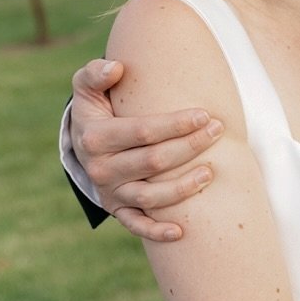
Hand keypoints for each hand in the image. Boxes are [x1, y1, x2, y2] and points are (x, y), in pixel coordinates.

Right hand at [70, 58, 222, 241]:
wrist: (82, 141)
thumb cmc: (96, 108)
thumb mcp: (87, 87)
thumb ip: (96, 74)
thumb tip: (116, 68)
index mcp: (95, 138)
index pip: (143, 131)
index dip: (176, 124)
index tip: (204, 114)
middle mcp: (101, 169)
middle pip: (154, 162)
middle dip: (190, 146)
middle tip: (218, 130)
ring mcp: (110, 192)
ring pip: (151, 196)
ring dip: (183, 187)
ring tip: (211, 172)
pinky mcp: (117, 209)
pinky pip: (136, 225)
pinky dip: (157, 231)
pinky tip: (181, 232)